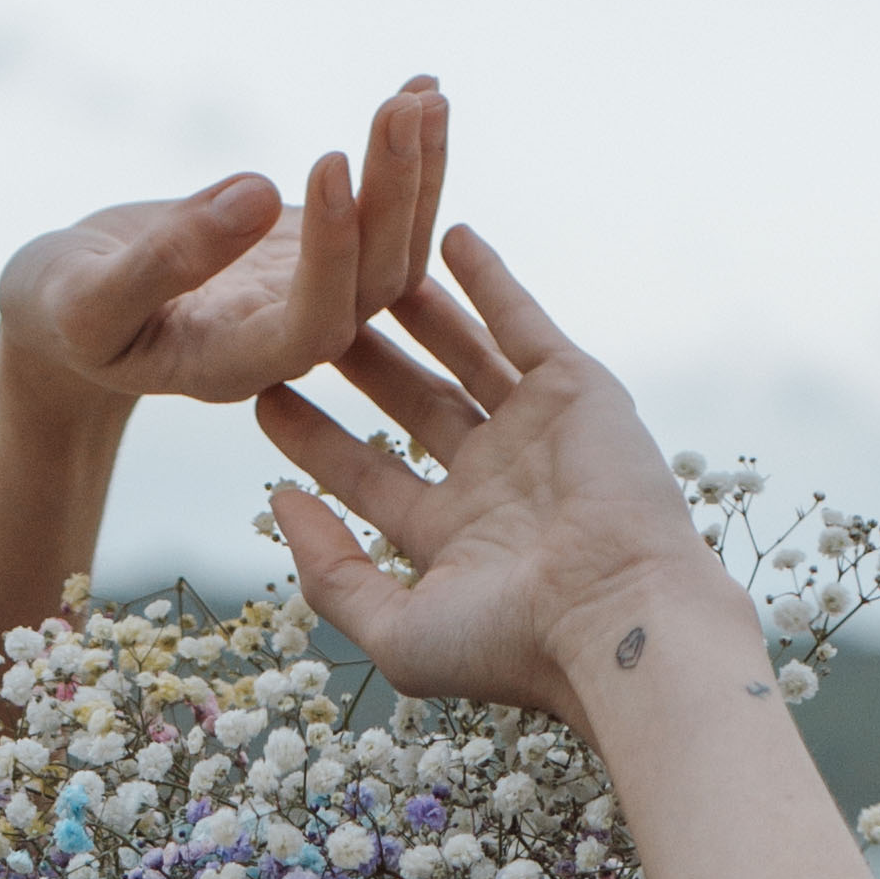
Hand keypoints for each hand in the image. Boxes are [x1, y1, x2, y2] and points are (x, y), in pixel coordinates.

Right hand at [0, 78, 453, 419]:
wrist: (69, 309)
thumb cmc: (62, 310)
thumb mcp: (88, 298)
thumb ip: (165, 262)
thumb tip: (260, 193)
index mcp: (239, 367)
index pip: (314, 322)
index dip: (332, 250)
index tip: (327, 159)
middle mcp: (292, 342)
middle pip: (375, 283)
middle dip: (393, 194)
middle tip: (400, 106)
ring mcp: (312, 299)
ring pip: (394, 250)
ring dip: (416, 172)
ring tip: (423, 92)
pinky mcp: (316, 255)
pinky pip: (379, 214)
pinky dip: (405, 159)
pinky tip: (421, 88)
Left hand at [254, 230, 722, 729]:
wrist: (616, 616)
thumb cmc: (508, 642)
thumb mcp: (395, 631)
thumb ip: (331, 576)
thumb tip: (279, 506)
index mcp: (451, 542)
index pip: (368, 477)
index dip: (315, 440)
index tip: (263, 396)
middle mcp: (493, 483)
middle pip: (410, 406)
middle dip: (360, 362)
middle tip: (308, 312)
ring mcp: (536, 433)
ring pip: (462, 357)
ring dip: (417, 312)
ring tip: (365, 264)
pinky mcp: (577, 390)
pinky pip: (523, 323)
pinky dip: (490, 279)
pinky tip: (449, 235)